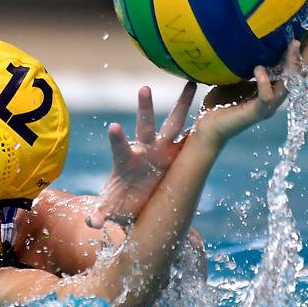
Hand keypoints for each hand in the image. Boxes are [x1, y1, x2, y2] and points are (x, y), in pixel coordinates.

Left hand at [86, 82, 196, 228]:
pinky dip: (202, 126)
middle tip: (144, 88)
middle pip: (145, 126)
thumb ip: (100, 214)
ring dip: (181, 105)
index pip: (119, 148)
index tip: (114, 126)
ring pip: (172, 124)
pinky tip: (215, 108)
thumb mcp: (110, 210)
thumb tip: (92, 222)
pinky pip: (191, 138)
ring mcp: (161, 150)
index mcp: (126, 162)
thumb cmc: (120, 204)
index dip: (117, 138)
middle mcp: (144, 151)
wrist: (136, 203)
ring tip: (190, 84)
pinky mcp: (177, 155)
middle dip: (145, 108)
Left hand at [195, 22, 307, 145]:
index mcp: (272, 88)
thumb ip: (243, 64)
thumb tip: (243, 39)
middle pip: (300, 74)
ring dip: (292, 64)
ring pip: (288, 85)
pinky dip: (264, 82)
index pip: (295, 67)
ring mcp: (266, 107)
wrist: (207, 128)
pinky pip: (265, 98)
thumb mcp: (233, 78)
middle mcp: (274, 97)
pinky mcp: (254, 114)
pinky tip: (259, 68)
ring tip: (293, 44)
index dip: (305, 48)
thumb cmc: (219, 104)